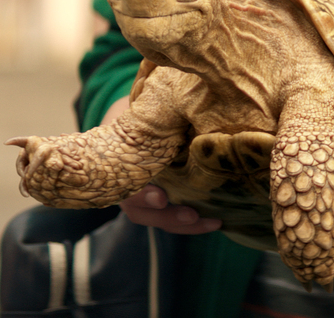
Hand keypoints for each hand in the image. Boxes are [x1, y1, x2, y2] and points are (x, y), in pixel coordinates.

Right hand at [104, 96, 221, 233]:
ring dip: (183, 224)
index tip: (160, 197)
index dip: (141, 196)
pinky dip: (192, 222)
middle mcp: (126, 183)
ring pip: (157, 217)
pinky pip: (171, 215)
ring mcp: (143, 193)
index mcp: (117, 162)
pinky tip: (216, 221)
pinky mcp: (162, 197)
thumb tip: (179, 109)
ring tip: (211, 222)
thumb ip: (147, 116)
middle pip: (138, 210)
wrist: (137, 117)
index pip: (124, 184)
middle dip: (166, 216)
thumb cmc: (137, 111)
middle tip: (190, 214)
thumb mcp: (136, 110)